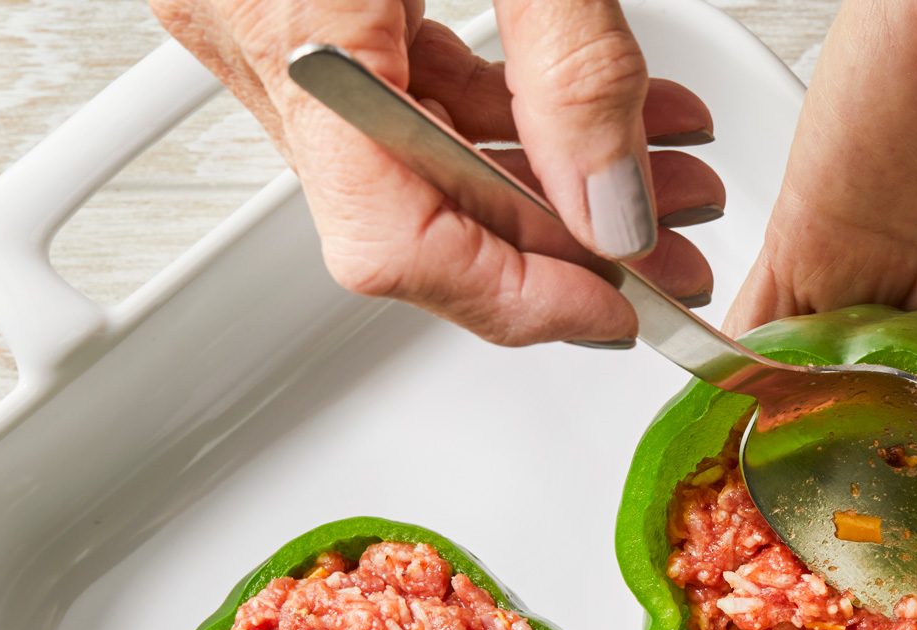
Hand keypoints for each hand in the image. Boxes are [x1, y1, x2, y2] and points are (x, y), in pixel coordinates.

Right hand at [153, 0, 725, 343]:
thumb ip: (576, 71)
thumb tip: (617, 216)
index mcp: (290, 24)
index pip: (395, 243)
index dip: (516, 300)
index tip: (614, 311)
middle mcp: (249, 36)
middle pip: (411, 219)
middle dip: (559, 251)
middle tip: (667, 256)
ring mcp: (260, 23)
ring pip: (413, 165)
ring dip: (545, 189)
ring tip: (663, 187)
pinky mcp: (292, 0)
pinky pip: (400, 96)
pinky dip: (503, 123)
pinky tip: (598, 125)